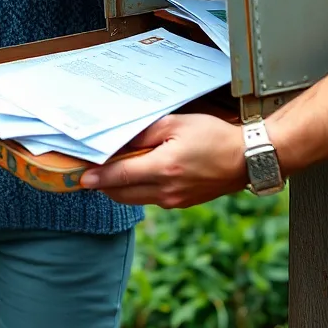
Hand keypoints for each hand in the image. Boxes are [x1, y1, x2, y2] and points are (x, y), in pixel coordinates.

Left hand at [79, 114, 248, 207]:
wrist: (246, 159)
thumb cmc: (213, 136)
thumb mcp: (176, 124)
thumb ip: (145, 133)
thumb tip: (121, 140)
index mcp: (165, 168)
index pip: (122, 176)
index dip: (99, 177)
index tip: (82, 178)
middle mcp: (168, 190)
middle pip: (123, 193)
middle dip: (104, 185)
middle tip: (89, 172)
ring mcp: (175, 200)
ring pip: (136, 198)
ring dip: (120, 188)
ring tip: (110, 171)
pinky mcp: (181, 203)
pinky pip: (151, 198)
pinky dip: (138, 189)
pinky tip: (137, 173)